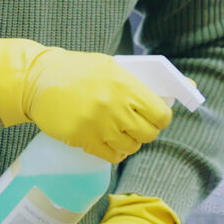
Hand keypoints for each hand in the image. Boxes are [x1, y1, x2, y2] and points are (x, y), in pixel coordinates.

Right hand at [0, 39, 172, 163]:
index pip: (161, 115)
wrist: (37, 80)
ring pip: (131, 147)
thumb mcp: (112, 67)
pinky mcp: (83, 139)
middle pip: (148, 134)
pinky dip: (114, 153)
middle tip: (136, 126)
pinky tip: (108, 142)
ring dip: (128, 143)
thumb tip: (186, 88)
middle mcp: (115, 105)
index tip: (155, 118)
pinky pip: (111, 156)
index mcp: (125, 84)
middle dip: (145, 132)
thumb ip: (140, 82)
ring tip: (119, 132)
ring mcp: (99, 124)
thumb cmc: (78, 71)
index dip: (160, 119)